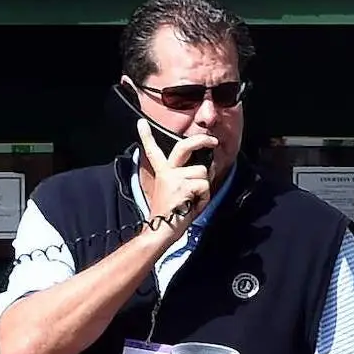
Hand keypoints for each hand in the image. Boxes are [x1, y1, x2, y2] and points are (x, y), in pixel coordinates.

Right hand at [136, 118, 215, 241]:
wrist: (161, 230)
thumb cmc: (171, 215)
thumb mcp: (176, 192)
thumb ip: (186, 178)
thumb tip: (205, 168)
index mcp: (163, 173)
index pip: (153, 151)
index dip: (146, 136)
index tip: (141, 123)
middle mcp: (167, 172)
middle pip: (184, 147)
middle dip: (201, 140)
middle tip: (212, 141)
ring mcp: (175, 177)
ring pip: (203, 172)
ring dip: (204, 187)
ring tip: (194, 200)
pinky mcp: (184, 185)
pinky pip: (205, 186)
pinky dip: (204, 198)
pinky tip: (193, 206)